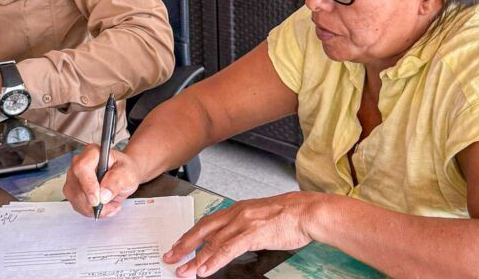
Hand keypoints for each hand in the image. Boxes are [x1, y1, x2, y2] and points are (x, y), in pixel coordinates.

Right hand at [62, 144, 141, 218]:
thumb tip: (103, 195)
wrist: (123, 175)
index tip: (97, 200)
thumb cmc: (125, 169)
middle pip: (76, 186)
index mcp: (92, 153)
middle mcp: (78, 163)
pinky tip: (104, 206)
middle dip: (93, 203)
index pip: (82, 168)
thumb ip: (116, 181)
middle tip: (110, 206)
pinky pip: (77, 205)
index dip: (88, 186)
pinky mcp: (73, 190)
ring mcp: (73, 177)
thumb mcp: (127, 173)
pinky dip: (92, 211)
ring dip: (93, 208)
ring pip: (75, 199)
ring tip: (111, 204)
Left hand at [164, 192, 320, 277]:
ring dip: (195, 258)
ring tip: (184, 270)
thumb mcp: (261, 216)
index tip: (179, 244)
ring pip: (212, 242)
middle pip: (202, 230)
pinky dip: (213, 260)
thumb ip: (245, 225)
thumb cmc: (290, 214)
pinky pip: (227, 249)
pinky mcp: (252, 233)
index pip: (207, 222)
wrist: (307, 211)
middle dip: (184, 245)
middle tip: (170, 257)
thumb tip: (234, 238)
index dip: (191, 235)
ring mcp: (243, 223)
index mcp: (238, 208)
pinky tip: (204, 269)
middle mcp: (236, 213)